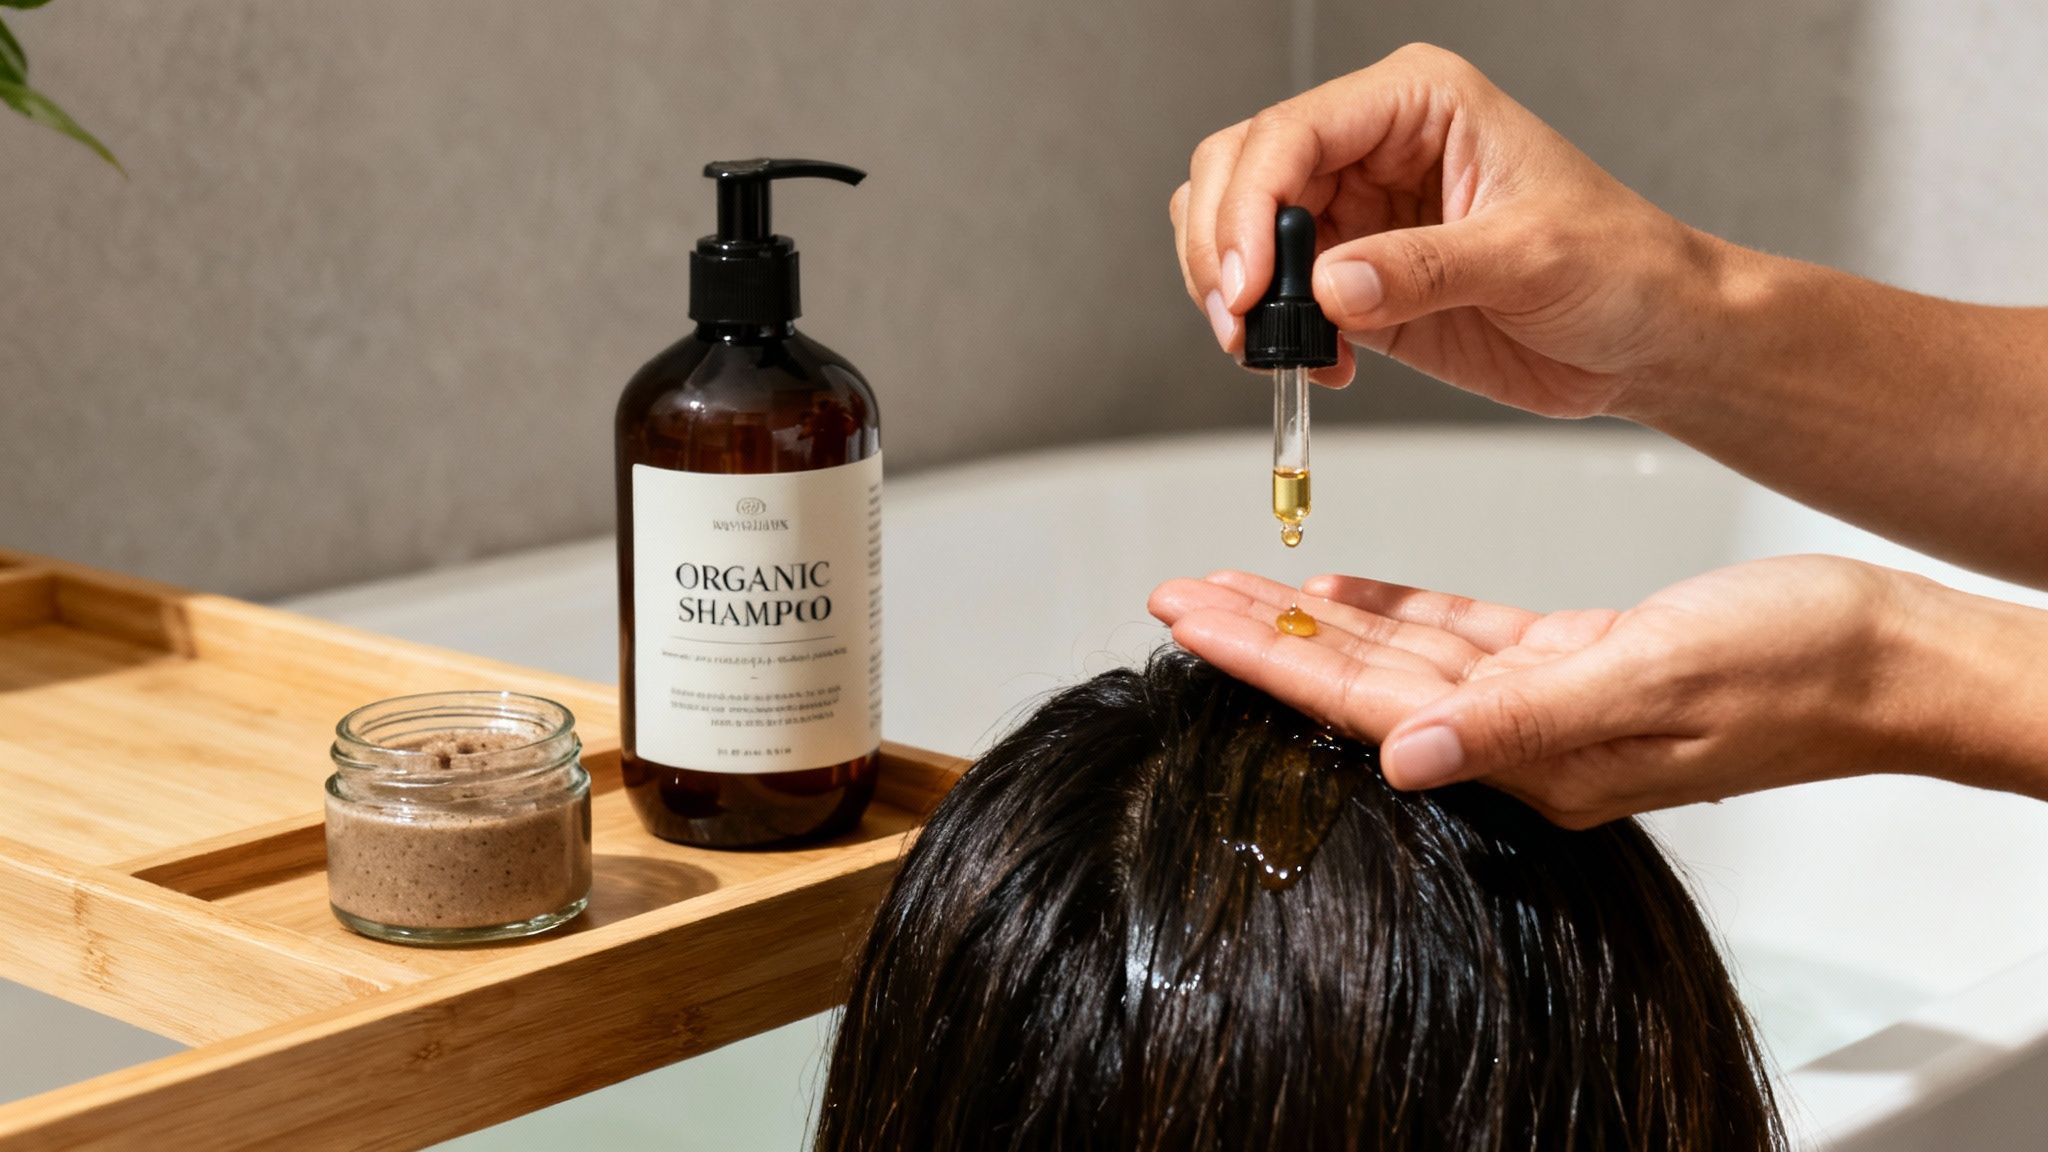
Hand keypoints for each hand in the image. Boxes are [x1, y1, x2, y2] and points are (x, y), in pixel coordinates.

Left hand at [1148, 557, 1972, 827]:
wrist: (1884, 658)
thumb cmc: (1791, 672)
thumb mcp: (1651, 683)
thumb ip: (1522, 724)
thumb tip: (1403, 757)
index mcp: (1532, 754)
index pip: (1365, 705)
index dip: (1270, 661)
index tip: (1190, 624)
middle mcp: (1523, 735)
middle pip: (1360, 679)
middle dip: (1263, 635)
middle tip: (1178, 594)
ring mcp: (1546, 699)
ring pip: (1399, 651)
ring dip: (1314, 618)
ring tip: (1233, 587)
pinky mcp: (1574, 658)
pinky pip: (1459, 634)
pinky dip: (1398, 608)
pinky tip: (1342, 591)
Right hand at [1169, 43, 1723, 414]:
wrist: (1649, 337)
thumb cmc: (1620, 267)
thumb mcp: (1530, 257)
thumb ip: (1424, 268)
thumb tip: (1331, 287)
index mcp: (1416, 104)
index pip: (1292, 133)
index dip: (1251, 207)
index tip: (1249, 284)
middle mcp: (1373, 148)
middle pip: (1239, 169)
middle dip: (1224, 247)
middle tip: (1242, 322)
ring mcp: (1356, 215)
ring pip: (1238, 229)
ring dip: (1234, 292)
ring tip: (1276, 348)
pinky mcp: (1352, 281)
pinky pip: (1276, 298)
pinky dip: (1273, 335)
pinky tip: (1325, 363)